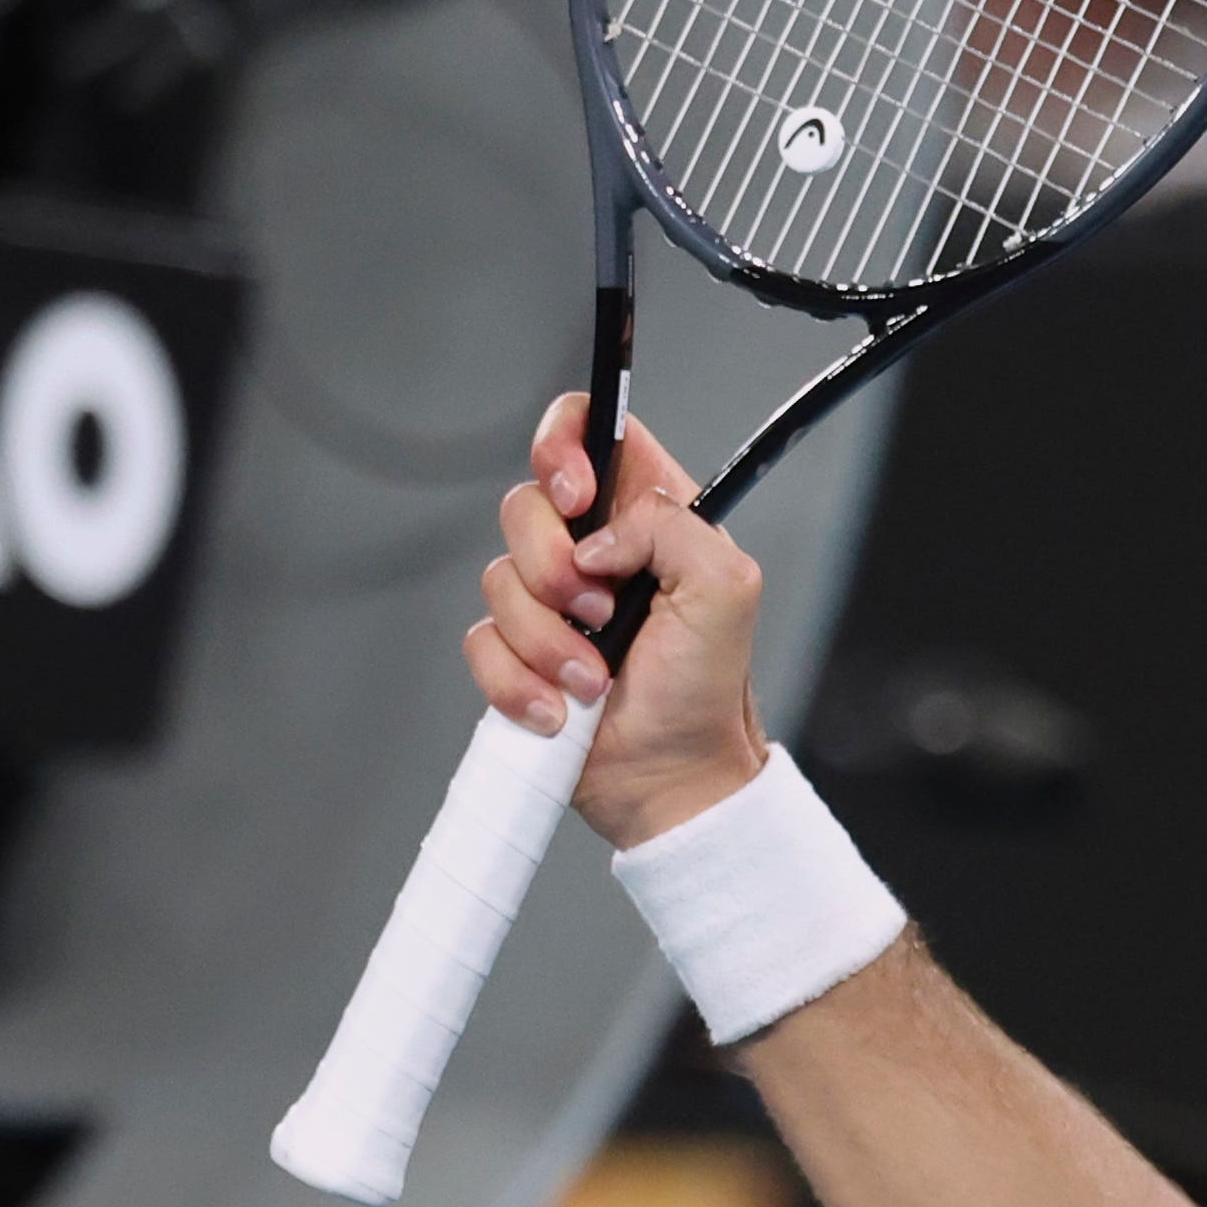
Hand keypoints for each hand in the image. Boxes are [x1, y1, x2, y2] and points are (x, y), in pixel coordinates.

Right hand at [467, 392, 770, 847]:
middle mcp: (592, 548)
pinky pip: (480, 643)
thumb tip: (598, 536)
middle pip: (522, 506)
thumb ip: (672, 528)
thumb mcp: (727, 589)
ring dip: (547, 641)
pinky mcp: (515, 651)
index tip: (576, 495)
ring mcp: (548, 601)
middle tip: (601, 613)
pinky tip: (562, 706)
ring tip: (595, 678)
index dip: (563, 445)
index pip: (587, 431)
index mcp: (647, 516)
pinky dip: (520, 681)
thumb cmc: (706, 688)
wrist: (672, 775)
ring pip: (496, 580)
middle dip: (552, 567)